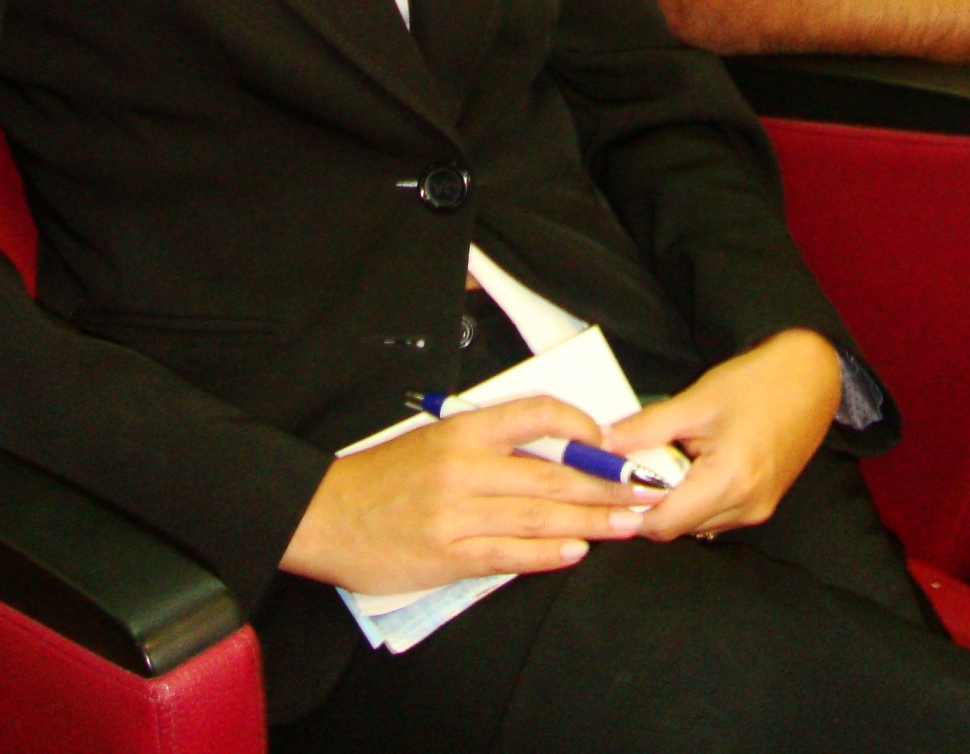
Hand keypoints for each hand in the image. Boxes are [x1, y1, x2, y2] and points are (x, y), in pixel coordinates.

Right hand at [281, 396, 642, 590]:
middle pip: (550, 474)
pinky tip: (576, 553)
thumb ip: (485, 446)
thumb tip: (549, 453)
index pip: (534, 413)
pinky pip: (508, 554)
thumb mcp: (432, 442)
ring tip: (628, 525)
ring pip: (538, 516)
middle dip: (605, 486)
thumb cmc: (383, 477)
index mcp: (462, 431)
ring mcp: (457, 513)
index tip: (611, 440)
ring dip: (591, 522)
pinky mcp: (448, 555)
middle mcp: (464, 467)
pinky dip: (546, 554)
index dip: (579, 422)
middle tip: (646, 493)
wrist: (324, 515)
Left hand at [601, 330, 841, 541]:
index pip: (665, 523)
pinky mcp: (763, 504)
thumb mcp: (695, 400)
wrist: (811, 377)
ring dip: (673, 503)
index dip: (629, 513)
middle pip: (679, 527)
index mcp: (730, 481)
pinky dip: (695, 500)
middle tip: (626, 472)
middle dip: (649, 505)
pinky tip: (689, 467)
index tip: (605, 494)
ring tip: (660, 463)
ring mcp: (759, 509)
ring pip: (697, 524)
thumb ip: (646, 428)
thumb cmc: (756, 383)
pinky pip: (716, 516)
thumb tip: (601, 444)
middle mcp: (747, 506)